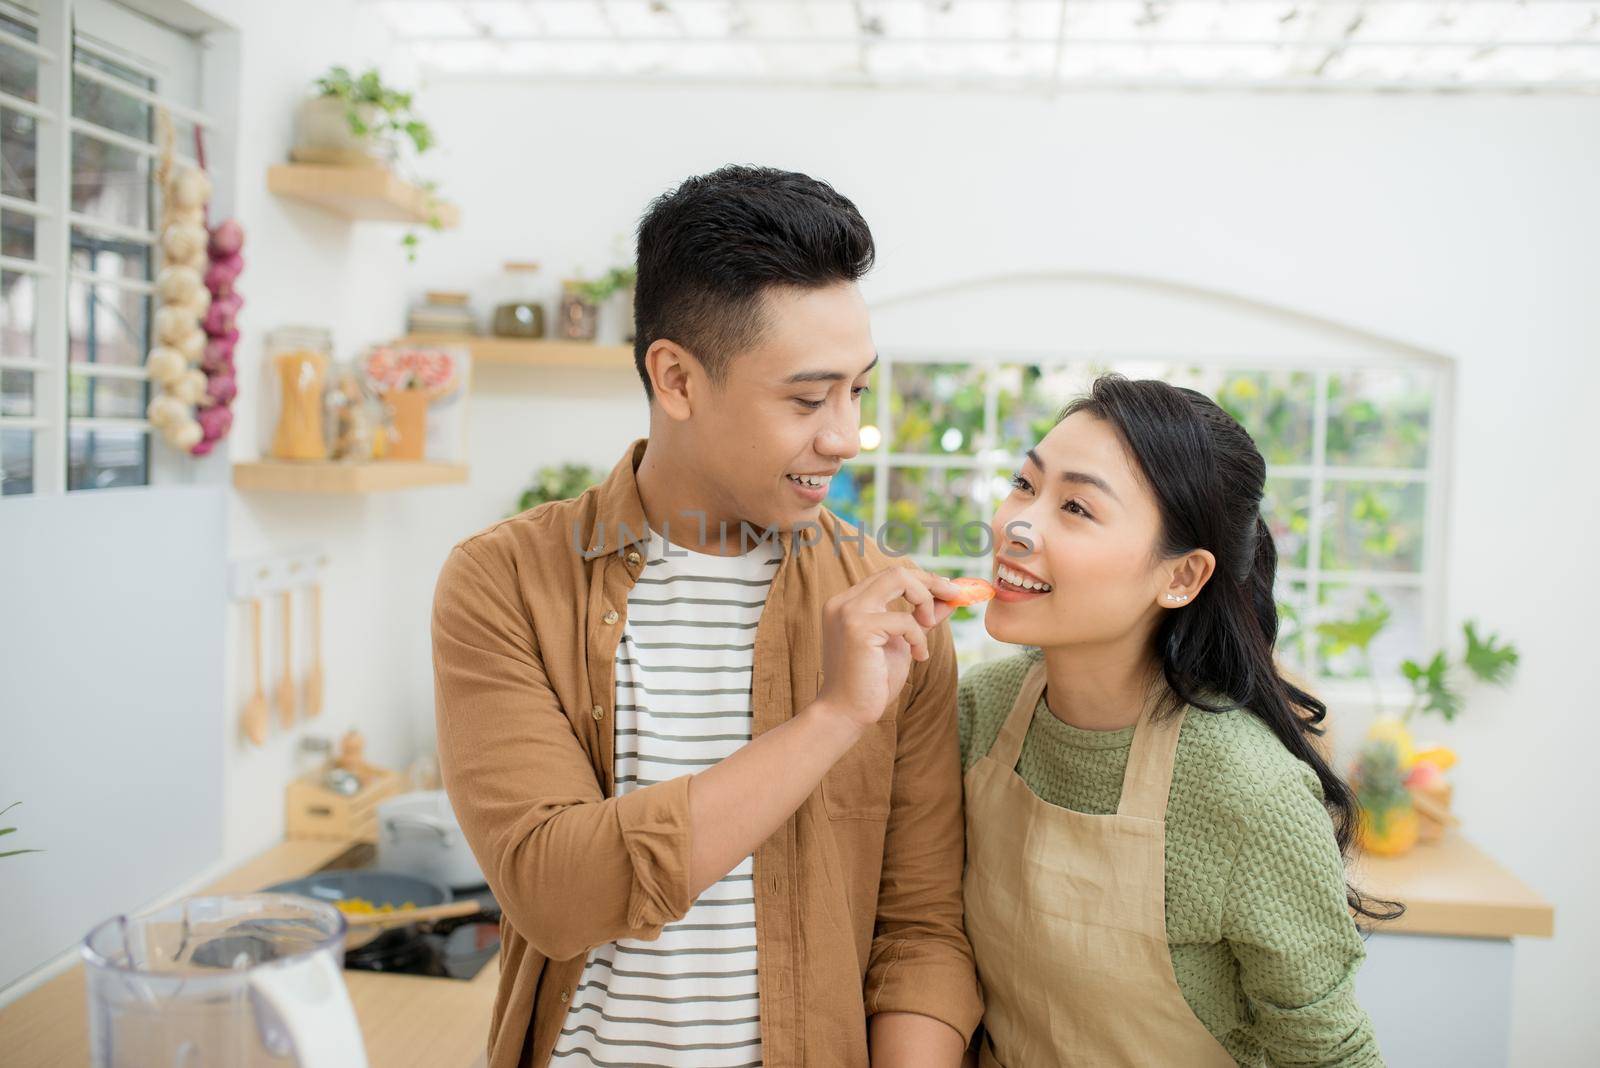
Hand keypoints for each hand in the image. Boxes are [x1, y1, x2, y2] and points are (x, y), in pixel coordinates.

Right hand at [816, 567, 958, 728]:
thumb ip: (921, 619)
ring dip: (925, 601)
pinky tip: (918, 656)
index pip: (890, 576)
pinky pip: (904, 619)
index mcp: (848, 603)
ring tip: (928, 628)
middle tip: (953, 597)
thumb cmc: (872, 681)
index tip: (948, 590)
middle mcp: (844, 602)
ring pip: (899, 580)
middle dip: (931, 582)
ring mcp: (848, 612)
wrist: (846, 713)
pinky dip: (918, 636)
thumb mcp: (902, 643)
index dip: (923, 580)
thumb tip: (950, 599)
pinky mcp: (858, 628)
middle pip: (896, 571)